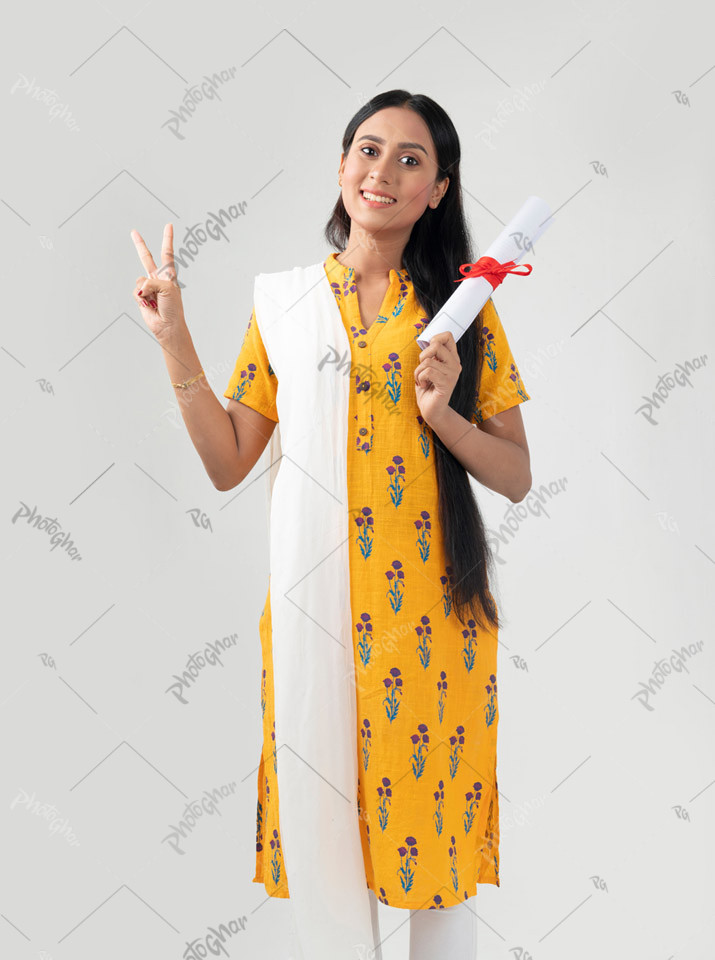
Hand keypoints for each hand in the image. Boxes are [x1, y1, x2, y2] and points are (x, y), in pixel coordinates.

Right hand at [130, 223, 185, 340]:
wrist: (167, 325)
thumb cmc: (172, 307)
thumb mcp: (167, 288)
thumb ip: (152, 281)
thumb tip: (139, 287)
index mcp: (168, 274)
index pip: (167, 253)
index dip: (167, 239)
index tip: (169, 226)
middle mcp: (157, 278)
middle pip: (146, 258)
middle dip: (139, 245)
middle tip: (133, 232)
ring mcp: (148, 287)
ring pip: (139, 280)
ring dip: (146, 290)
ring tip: (154, 300)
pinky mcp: (140, 297)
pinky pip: (135, 291)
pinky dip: (141, 298)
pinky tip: (148, 305)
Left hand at [414, 331, 461, 424]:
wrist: (432, 410)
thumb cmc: (428, 389)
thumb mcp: (429, 368)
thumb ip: (431, 355)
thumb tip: (427, 342)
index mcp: (452, 358)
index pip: (447, 336)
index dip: (434, 339)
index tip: (428, 353)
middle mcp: (455, 364)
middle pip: (436, 345)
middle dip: (422, 356)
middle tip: (422, 368)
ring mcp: (452, 374)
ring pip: (428, 361)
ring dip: (418, 371)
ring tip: (421, 380)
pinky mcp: (447, 383)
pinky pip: (428, 372)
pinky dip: (420, 378)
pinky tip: (424, 385)